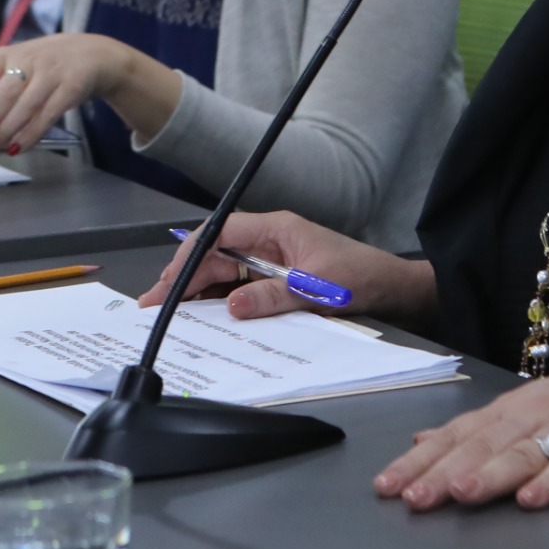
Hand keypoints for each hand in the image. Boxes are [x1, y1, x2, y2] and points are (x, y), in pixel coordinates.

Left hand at [0, 33, 177, 155]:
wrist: (97, 55)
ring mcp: (54, 72)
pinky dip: (32, 133)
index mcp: (13, 52)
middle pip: (6, 92)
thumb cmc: (50, 65)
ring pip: (26, 106)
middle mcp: (32, 59)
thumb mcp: (20, 69)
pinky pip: (49, 114)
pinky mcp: (72, 87)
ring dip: (7, 130)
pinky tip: (19, 146)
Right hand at [138, 210, 438, 324]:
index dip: (190, 255)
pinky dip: (220, 302)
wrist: (392, 289)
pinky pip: (240, 288)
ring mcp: (270, 261)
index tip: (170, 280)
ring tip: (170, 313)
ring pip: (223, 273)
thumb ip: (274, 296)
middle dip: (183, 277)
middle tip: (155, 303)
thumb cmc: (361, 276)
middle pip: (215, 255)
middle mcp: (268, 242)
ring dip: (197, 292)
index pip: (220, 233)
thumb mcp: (318, 287)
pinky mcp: (275, 280)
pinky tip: (204, 319)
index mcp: (275, 229)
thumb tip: (234, 305)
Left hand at [373, 354, 548, 512]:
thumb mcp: (534, 407)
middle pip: (483, 444)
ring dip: (490, 473)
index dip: (422, 459)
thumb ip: (480, 429)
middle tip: (411, 497)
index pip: (459, 433)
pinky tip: (533, 499)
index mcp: (516, 406)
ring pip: (524, 452)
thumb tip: (422, 440)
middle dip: (443, 471)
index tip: (386, 485)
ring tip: (459, 493)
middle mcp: (538, 413)